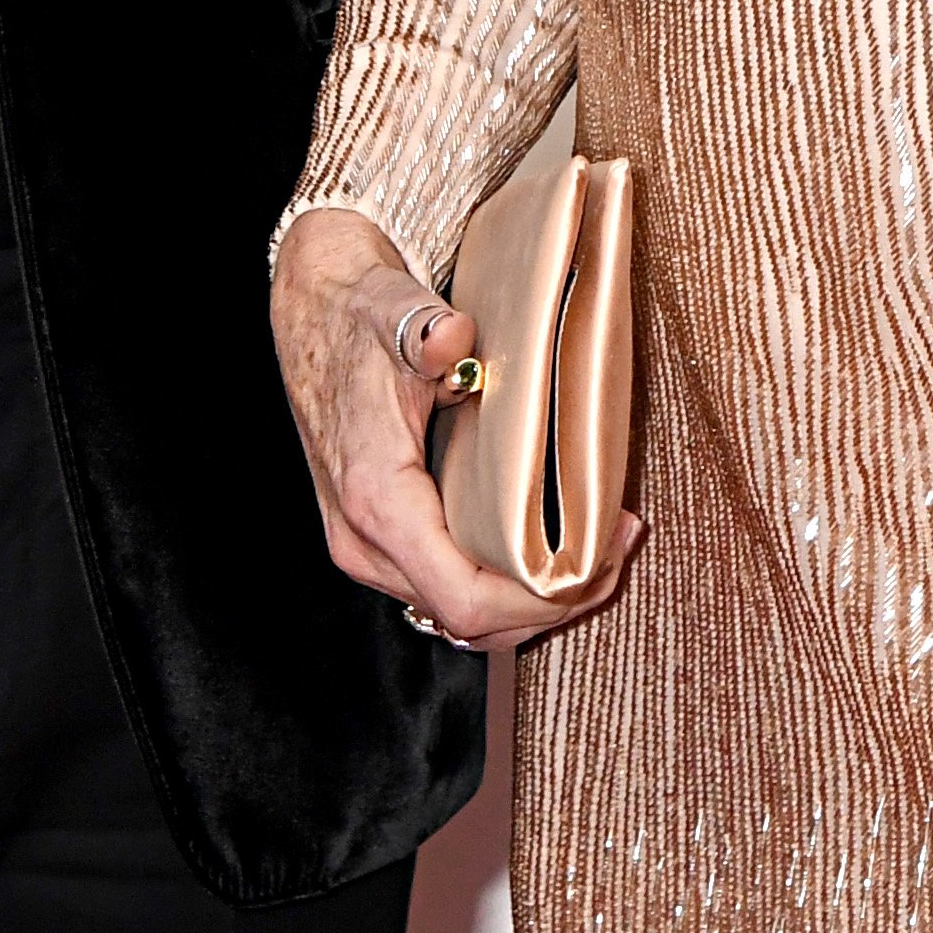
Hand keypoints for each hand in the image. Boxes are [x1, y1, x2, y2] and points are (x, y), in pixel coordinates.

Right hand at [272, 206, 639, 649]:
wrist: (316, 312)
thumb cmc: (359, 318)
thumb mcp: (394, 313)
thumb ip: (424, 331)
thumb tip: (453, 338)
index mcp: (376, 500)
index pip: (464, 597)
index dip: (538, 602)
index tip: (596, 565)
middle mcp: (366, 542)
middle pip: (470, 620)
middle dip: (551, 602)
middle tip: (616, 552)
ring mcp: (368, 548)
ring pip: (458, 614)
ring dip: (529, 600)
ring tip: (595, 552)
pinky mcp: (380, 540)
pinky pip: (447, 590)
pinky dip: (500, 584)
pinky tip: (543, 547)